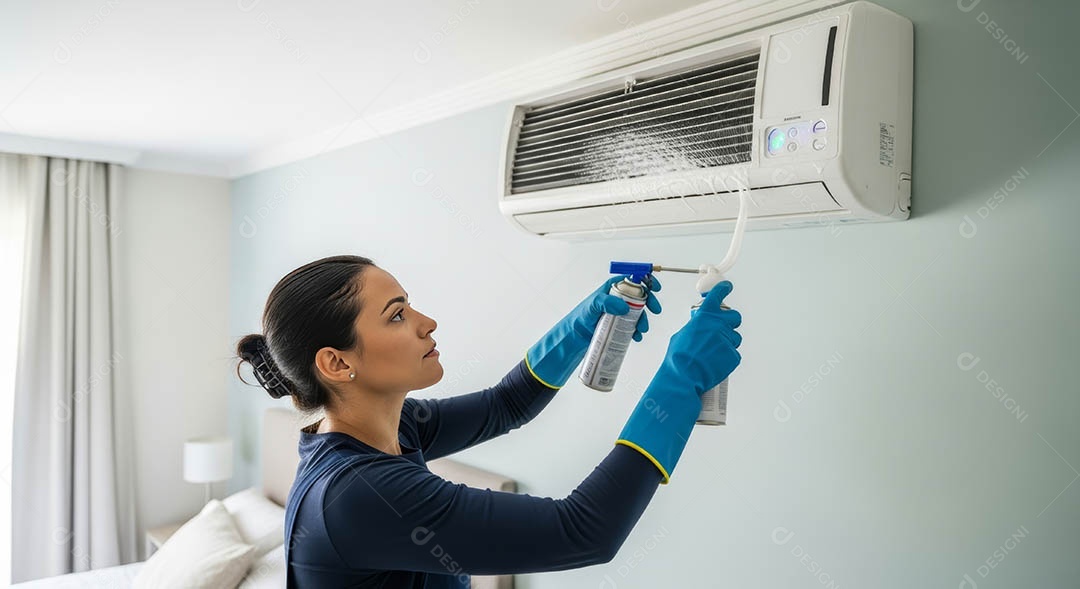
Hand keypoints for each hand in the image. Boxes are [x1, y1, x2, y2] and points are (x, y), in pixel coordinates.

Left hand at [573, 274, 662, 342]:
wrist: (578, 334)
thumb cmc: (582, 315)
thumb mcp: (593, 304)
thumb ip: (607, 302)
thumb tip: (625, 306)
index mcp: (614, 287)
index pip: (634, 279)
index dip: (647, 280)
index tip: (655, 288)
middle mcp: (619, 298)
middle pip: (641, 296)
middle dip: (651, 302)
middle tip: (656, 310)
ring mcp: (621, 311)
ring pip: (639, 312)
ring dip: (644, 320)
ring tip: (642, 329)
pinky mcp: (621, 323)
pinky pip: (634, 325)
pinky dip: (638, 331)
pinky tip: (637, 336)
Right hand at [660, 280, 741, 395]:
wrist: (684, 376)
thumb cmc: (678, 358)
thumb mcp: (682, 334)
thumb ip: (696, 326)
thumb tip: (700, 328)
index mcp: (704, 316)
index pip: (717, 295)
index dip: (723, 288)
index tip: (727, 286)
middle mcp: (718, 325)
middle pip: (735, 317)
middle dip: (731, 322)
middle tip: (723, 329)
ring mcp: (727, 340)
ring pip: (735, 337)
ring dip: (728, 342)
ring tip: (714, 352)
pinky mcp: (733, 355)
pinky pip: (734, 353)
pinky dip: (727, 358)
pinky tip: (715, 362)